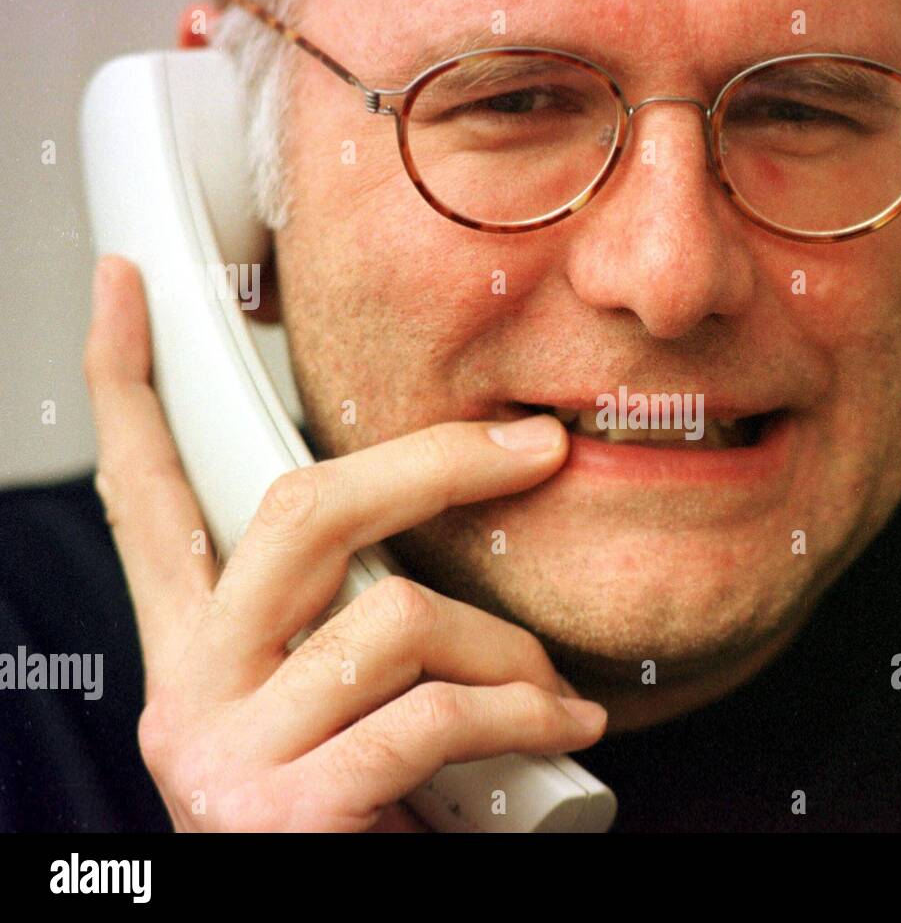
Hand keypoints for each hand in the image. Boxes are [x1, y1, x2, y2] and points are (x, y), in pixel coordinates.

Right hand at [83, 255, 605, 830]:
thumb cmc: (370, 823)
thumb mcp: (350, 714)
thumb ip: (362, 636)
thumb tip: (442, 572)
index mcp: (203, 655)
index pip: (150, 499)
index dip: (130, 387)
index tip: (128, 287)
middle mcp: (194, 691)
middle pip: (298, 511)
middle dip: (431, 462)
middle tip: (529, 448)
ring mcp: (228, 752)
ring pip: (392, 619)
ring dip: (504, 652)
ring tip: (545, 695)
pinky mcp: (285, 809)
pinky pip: (432, 712)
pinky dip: (523, 715)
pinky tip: (560, 733)